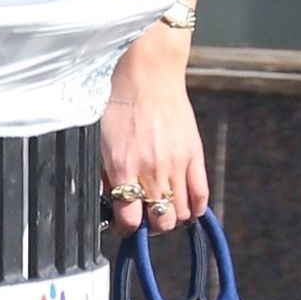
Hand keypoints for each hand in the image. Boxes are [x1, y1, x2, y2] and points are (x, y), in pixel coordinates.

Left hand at [101, 24, 207, 236]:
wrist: (147, 72)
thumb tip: (109, 196)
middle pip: (159, 222)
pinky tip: (184, 204)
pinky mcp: (195, 156)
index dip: (125, 227)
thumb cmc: (117, 99)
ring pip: (180, 214)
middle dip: (150, 224)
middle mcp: (151, 170)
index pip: (129, 219)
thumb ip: (105, 170)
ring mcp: (176, 164)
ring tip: (161, 205)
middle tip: (144, 214)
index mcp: (123, 165)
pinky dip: (194, 208)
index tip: (123, 222)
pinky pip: (201, 196)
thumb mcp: (99, 135)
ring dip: (170, 216)